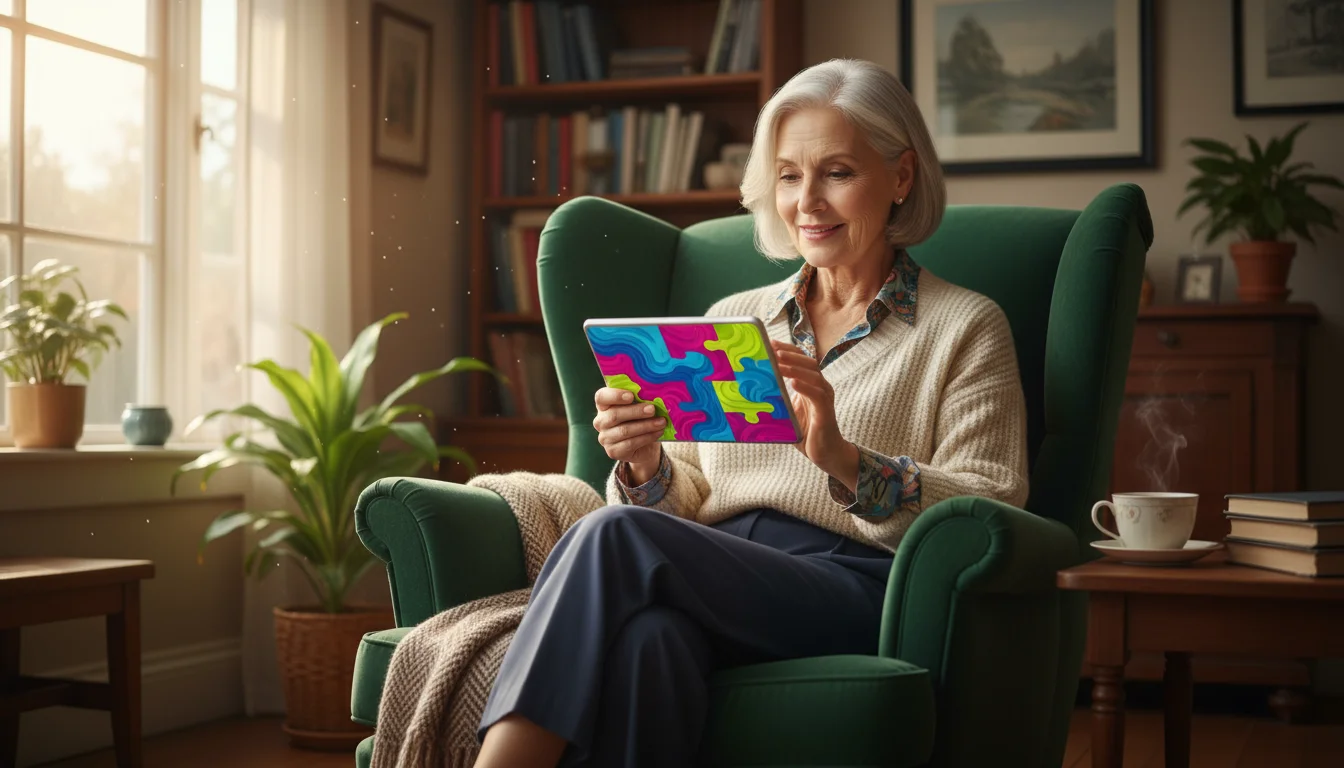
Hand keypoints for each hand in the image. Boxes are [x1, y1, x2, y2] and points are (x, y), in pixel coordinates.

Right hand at [592, 387, 664, 481]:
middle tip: (652, 409)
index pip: (601, 397)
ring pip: (624, 430)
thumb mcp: (638, 406)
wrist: (644, 446)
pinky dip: (647, 437)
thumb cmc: (640, 419)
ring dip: (645, 425)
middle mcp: (600, 421)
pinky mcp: (613, 451)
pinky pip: (630, 443)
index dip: (615, 395)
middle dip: (636, 411)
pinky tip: (658, 432)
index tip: (631, 395)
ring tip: (661, 422)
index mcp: (603, 405)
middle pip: (614, 415)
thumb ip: (640, 398)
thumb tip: (653, 391)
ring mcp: (605, 438)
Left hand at [772, 341, 856, 483]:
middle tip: (772, 348)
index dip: (787, 350)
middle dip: (789, 354)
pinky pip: (817, 395)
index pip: (801, 360)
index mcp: (810, 384)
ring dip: (794, 368)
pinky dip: (805, 387)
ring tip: (779, 362)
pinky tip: (793, 383)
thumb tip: (750, 394)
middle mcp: (820, 387)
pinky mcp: (826, 411)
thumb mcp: (787, 413)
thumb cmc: (806, 434)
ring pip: (813, 375)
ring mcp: (824, 397)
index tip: (770, 343)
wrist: (826, 454)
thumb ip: (777, 401)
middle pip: (808, 362)